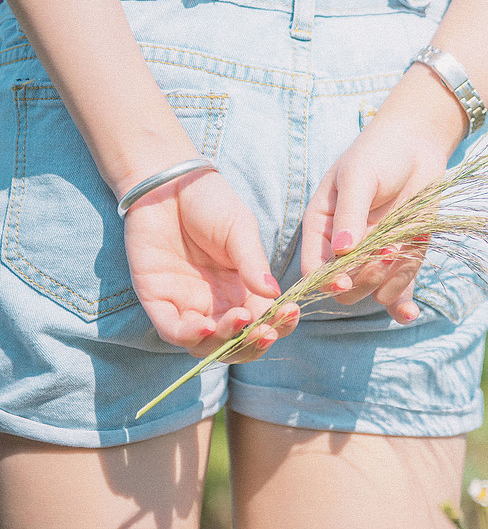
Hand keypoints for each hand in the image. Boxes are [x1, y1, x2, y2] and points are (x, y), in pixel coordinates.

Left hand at [123, 168, 298, 360]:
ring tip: (241, 322)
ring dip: (226, 343)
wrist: (168, 183)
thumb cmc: (209, 203)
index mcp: (242, 288)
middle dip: (254, 343)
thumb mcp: (241, 230)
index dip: (278, 323)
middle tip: (266, 330)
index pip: (264, 319)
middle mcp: (216, 302)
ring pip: (207, 345)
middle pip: (237, 342)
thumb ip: (253, 263)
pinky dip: (190, 336)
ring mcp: (186, 303)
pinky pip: (173, 330)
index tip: (289, 313)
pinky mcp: (157, 299)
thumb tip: (274, 295)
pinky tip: (207, 327)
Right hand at [300, 70, 465, 323]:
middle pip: (345, 289)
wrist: (418, 145)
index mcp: (322, 227)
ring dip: (389, 280)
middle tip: (384, 252)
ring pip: (374, 291)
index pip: (314, 268)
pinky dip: (405, 302)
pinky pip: (399, 290)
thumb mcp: (359, 177)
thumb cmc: (379, 153)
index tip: (344, 281)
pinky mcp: (402, 259)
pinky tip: (411, 312)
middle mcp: (345, 249)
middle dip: (364, 278)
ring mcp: (375, 256)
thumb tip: (342, 250)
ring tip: (402, 247)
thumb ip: (350, 213)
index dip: (326, 280)